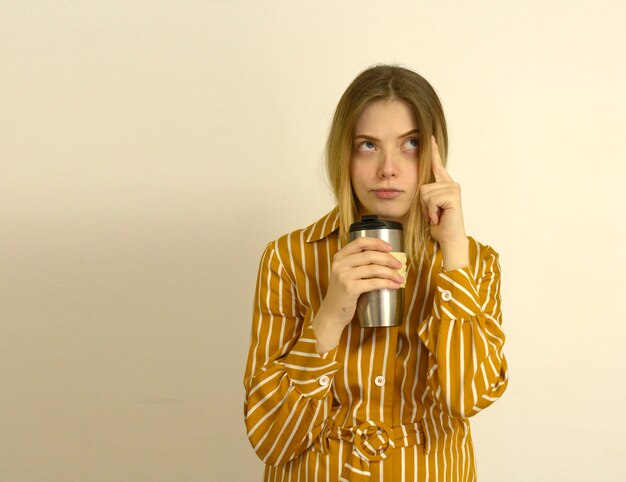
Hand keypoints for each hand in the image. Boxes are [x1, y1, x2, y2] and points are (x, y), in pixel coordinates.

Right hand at [312, 237, 403, 351]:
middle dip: (388, 259)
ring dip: (391, 273)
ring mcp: (343, 276)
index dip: (377, 242)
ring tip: (400, 278)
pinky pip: (373, 283)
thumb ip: (358, 263)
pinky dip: (387, 283)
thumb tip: (387, 258)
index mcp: (339, 256)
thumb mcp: (346, 273)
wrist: (332, 313)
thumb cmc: (343, 293)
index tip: (390, 248)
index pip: (360, 242)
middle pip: (370, 255)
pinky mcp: (349, 289)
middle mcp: (340, 264)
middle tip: (399, 265)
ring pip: (374, 269)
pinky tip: (395, 286)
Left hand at [419, 136, 467, 246]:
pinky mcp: (453, 195)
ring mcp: (453, 189)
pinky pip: (431, 200)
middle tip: (433, 214)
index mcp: (444, 185)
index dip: (433, 151)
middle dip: (423, 205)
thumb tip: (420, 187)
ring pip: (425, 194)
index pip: (437, 165)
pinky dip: (431, 212)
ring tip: (437, 216)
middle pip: (423, 187)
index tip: (430, 137)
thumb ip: (426, 195)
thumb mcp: (428, 207)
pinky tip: (439, 218)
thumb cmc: (439, 225)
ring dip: (427, 210)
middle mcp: (451, 184)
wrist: (448, 238)